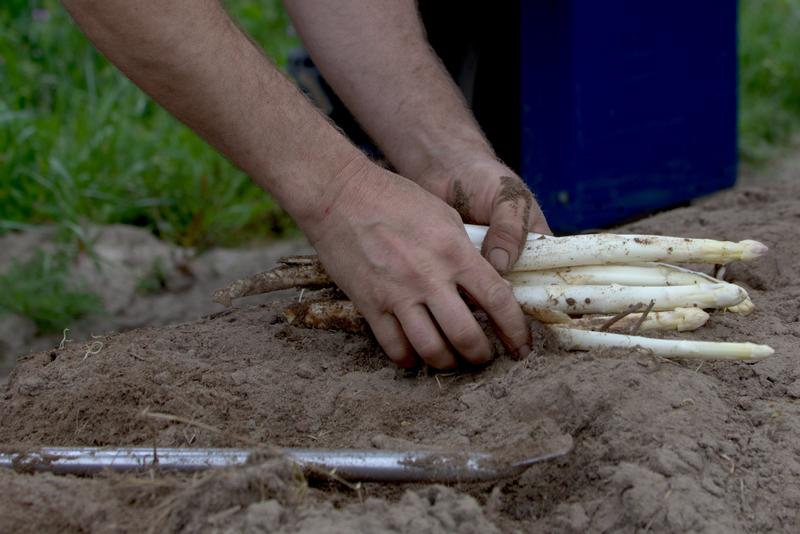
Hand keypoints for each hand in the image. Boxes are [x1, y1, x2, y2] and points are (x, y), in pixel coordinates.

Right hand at [305, 158, 530, 369]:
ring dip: (447, 362)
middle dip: (481, 356)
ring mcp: (397, 294)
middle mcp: (429, 278)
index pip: (498, 300)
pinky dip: (409, 359)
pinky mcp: (369, 304)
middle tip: (484, 358)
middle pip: (466, 336)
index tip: (520, 346)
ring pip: (431, 349)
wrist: (340, 195)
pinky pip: (394, 347)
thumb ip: (468, 252)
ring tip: (451, 360)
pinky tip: (415, 355)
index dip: (515, 331)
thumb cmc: (396, 199)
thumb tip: (489, 282)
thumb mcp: (444, 216)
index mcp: (455, 253)